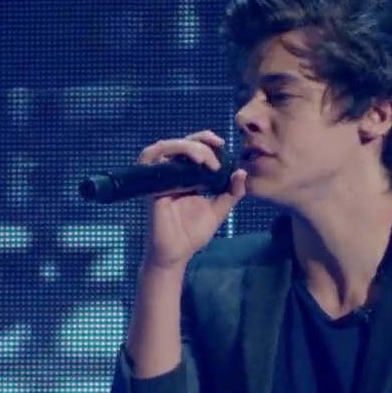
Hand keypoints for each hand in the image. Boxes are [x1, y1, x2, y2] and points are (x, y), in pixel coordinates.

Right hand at [137, 130, 245, 269]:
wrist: (177, 254)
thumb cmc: (193, 233)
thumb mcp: (218, 211)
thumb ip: (231, 193)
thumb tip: (242, 172)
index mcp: (188, 176)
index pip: (192, 146)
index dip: (205, 138)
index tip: (222, 143)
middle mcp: (172, 174)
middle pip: (180, 142)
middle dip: (200, 142)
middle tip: (216, 157)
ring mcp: (160, 179)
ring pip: (164, 147)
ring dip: (185, 146)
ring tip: (203, 159)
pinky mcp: (152, 187)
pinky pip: (150, 162)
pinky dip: (165, 155)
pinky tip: (187, 165)